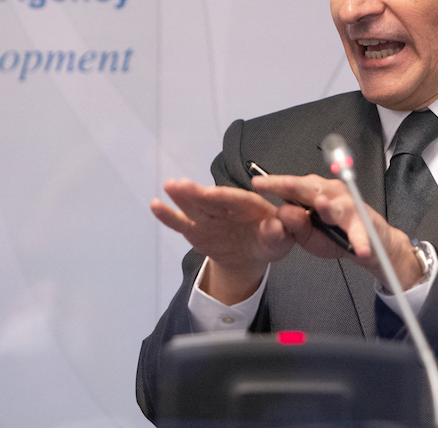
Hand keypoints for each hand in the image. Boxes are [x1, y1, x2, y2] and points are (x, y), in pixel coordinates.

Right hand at [150, 178, 294, 303]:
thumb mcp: (282, 240)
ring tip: (169, 186)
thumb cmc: (272, 240)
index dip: (224, 197)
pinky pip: (180, 222)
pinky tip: (155, 205)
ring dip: (182, 196)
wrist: (252, 252)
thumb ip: (280, 232)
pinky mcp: (195, 228)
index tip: (211, 194)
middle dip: (197, 193)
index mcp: (250, 205)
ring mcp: (209, 216)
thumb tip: (276, 225)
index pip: (236, 200)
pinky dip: (168, 215)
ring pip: (194, 205)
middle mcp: (226, 206)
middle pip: (211, 199)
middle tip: (182, 185)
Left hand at [251, 174, 423, 290]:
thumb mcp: (310, 234)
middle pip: (312, 188)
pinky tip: (359, 248)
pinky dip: (360, 241)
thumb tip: (282, 211)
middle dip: (296, 186)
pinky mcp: (366, 225)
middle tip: (282, 184)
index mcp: (314, 194)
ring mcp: (350, 207)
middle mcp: (332, 194)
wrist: (371, 244)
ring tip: (321, 206)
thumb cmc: (337, 234)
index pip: (292, 187)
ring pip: (338, 205)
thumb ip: (296, 224)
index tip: (257, 184)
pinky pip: (362, 233)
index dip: (275, 184)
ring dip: (330, 207)